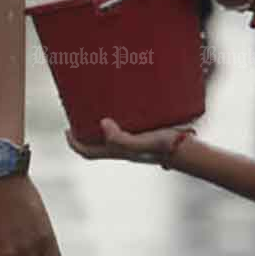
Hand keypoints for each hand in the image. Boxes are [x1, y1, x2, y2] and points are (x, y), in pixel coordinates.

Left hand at [66, 118, 195, 171]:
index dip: (73, 144)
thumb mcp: (141, 143)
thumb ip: (121, 139)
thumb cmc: (164, 146)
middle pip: (96, 143)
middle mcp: (123, 147)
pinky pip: (125, 127)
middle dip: (84, 131)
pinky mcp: (146, 134)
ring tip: (95, 106)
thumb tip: (102, 124)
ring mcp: (135, 142)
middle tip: (78, 113)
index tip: (66, 130)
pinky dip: (118, 118)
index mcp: (117, 151)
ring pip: (110, 135)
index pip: (88, 152)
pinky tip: (122, 104)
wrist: (189, 150)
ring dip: (99, 125)